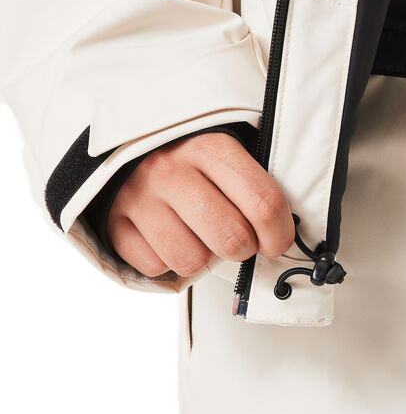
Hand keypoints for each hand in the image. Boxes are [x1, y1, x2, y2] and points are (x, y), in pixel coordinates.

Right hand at [106, 132, 294, 278]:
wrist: (127, 147)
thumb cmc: (191, 155)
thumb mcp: (227, 150)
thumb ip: (255, 182)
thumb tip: (285, 229)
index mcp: (210, 146)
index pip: (263, 202)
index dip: (279, 233)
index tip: (278, 241)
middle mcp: (171, 169)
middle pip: (231, 238)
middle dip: (245, 248)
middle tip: (240, 238)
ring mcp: (139, 197)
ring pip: (193, 260)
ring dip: (205, 257)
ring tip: (202, 235)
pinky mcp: (113, 222)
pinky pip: (156, 267)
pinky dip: (168, 262)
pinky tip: (171, 237)